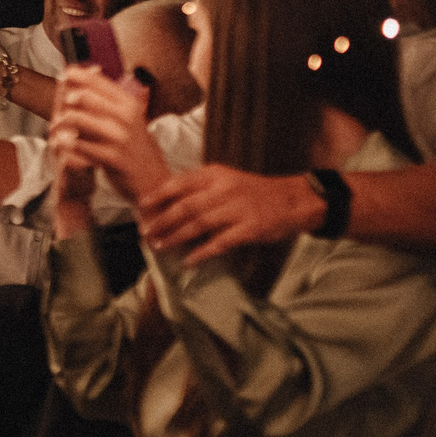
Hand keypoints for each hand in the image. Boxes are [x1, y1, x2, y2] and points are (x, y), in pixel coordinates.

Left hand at [49, 67, 168, 201]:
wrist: (154, 181)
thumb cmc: (135, 148)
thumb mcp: (128, 120)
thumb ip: (109, 101)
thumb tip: (89, 73)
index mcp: (129, 104)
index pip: (98, 81)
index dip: (76, 75)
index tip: (62, 74)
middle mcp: (126, 116)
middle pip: (84, 97)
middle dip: (64, 100)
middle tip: (58, 109)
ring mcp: (120, 137)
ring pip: (79, 119)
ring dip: (62, 123)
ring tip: (55, 128)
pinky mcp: (113, 157)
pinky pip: (81, 146)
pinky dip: (66, 144)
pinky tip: (60, 144)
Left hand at [137, 166, 324, 263]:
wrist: (295, 200)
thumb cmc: (254, 192)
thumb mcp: (227, 179)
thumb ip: (200, 186)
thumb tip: (165, 199)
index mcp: (216, 175)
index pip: (180, 183)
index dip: (158, 195)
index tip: (141, 206)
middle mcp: (225, 190)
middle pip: (185, 206)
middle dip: (162, 221)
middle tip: (146, 233)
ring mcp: (238, 209)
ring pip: (199, 224)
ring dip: (176, 237)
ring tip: (160, 246)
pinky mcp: (250, 228)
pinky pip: (220, 243)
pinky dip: (202, 253)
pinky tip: (188, 261)